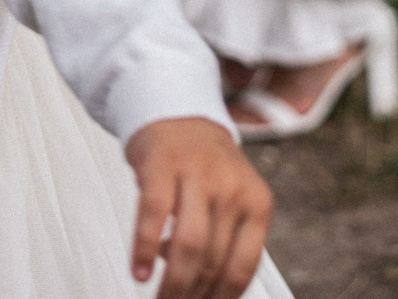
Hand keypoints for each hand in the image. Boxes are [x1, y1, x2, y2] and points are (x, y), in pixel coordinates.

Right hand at [124, 117, 272, 298]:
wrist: (178, 116)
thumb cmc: (205, 171)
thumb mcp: (233, 202)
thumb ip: (225, 243)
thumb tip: (207, 292)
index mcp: (257, 203)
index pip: (243, 266)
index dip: (223, 297)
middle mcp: (232, 187)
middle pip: (213, 260)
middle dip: (193, 295)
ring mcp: (197, 173)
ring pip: (189, 245)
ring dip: (173, 283)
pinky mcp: (162, 165)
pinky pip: (153, 216)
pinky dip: (145, 249)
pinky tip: (139, 272)